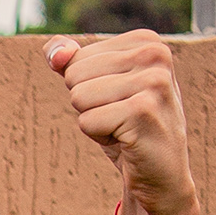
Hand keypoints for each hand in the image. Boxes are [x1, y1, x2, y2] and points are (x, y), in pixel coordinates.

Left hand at [46, 33, 198, 214]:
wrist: (160, 174)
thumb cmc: (125, 126)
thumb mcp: (96, 87)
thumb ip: (70, 61)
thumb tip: (55, 54)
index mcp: (146, 41)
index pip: (76, 58)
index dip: (88, 86)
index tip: (117, 101)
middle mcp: (155, 54)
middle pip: (74, 75)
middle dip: (88, 104)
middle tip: (119, 117)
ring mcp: (154, 81)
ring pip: (78, 97)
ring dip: (94, 120)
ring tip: (123, 127)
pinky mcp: (143, 111)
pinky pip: (86, 121)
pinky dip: (99, 136)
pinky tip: (126, 139)